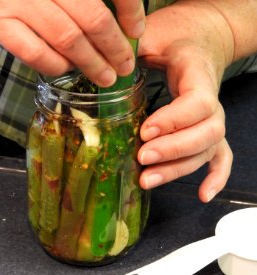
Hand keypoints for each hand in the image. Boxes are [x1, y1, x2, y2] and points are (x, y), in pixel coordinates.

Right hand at [0, 0, 144, 86]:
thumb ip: (89, 1)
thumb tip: (127, 24)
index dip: (130, 10)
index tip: (136, 32)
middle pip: (93, 18)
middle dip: (115, 47)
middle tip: (125, 66)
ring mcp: (18, 1)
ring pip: (68, 38)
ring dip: (92, 63)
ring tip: (107, 77)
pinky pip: (35, 53)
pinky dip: (56, 65)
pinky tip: (66, 67)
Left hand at [137, 1, 234, 201]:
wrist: (200, 38)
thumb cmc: (176, 36)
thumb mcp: (152, 34)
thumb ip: (132, 50)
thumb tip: (99, 70)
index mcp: (199, 75)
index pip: (197, 103)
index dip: (174, 121)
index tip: (145, 131)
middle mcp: (211, 101)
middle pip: (206, 133)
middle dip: (173, 150)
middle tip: (142, 157)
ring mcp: (212, 119)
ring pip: (207, 149)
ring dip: (179, 169)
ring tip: (148, 179)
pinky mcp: (209, 129)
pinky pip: (221, 155)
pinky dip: (215, 176)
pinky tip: (203, 195)